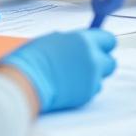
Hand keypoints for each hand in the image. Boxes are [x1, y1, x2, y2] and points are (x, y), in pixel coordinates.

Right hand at [0, 29, 116, 112]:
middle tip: (85, 63)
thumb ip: (73, 42)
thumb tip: (80, 44)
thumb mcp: (54, 40)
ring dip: (92, 77)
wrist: (25, 82)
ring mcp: (91, 79)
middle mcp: (92, 59)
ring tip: (71, 76)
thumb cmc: (32, 58)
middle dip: (101, 63)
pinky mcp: (86, 95)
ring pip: (101, 77)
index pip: (108, 40)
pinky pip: (92, 90)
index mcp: (84, 41)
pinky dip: (83, 88)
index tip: (97, 46)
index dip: (102, 44)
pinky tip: (67, 86)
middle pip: (110, 61)